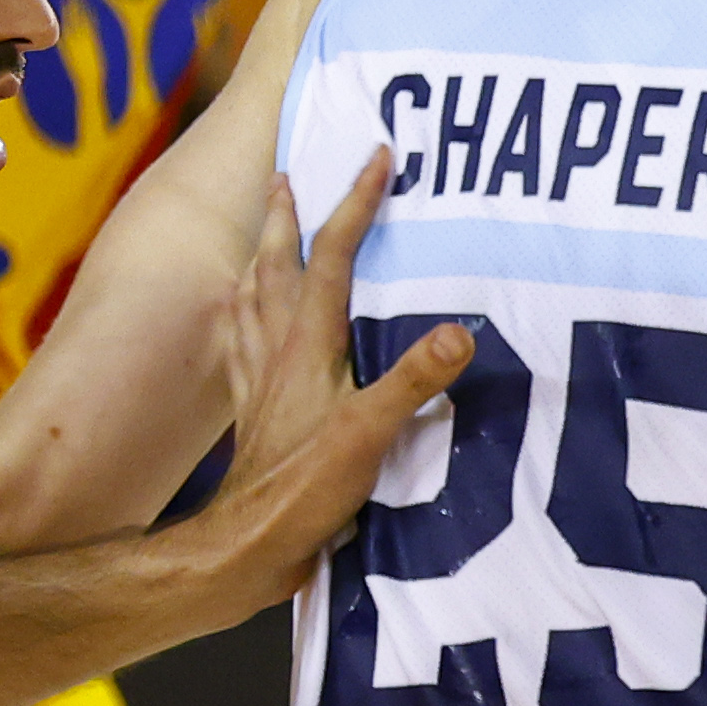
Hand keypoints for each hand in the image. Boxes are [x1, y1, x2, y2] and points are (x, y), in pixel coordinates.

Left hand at [190, 158, 476, 617]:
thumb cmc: (304, 491)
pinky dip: (247, 312)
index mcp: (308, 346)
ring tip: (269, 229)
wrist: (246, 546)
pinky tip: (247, 315)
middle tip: (292, 174)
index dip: (356, 206)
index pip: (333, 259)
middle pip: (279, 264)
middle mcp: (277, 350)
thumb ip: (415, 380)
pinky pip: (245, 341)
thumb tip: (461, 329)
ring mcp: (260, 378)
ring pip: (255, 296)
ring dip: (265, 254)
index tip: (376, 159)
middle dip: (290, 216)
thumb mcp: (372, 434)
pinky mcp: (255, 409)